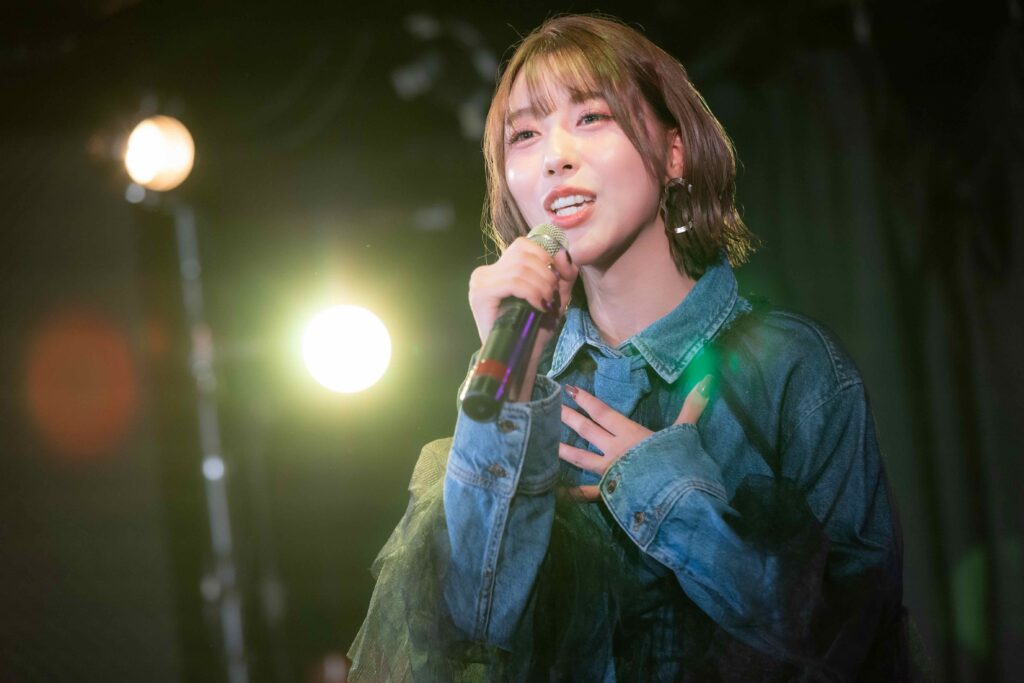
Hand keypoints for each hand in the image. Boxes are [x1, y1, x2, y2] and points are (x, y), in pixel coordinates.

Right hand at [468, 237, 577, 345]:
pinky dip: (532, 293)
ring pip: (520, 268)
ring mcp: (480, 281)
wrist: (519, 357)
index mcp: (500, 268)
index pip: (524, 245)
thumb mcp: (556, 295)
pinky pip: (513, 283)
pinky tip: (538, 306)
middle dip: (546, 273)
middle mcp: (486, 271)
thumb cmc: (535, 328)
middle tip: (552, 296)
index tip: (556, 281)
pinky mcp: (481, 294)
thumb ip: (564, 273)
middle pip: (523, 254)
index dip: (545, 258)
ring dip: (541, 285)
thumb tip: (562, 252)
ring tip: (546, 303)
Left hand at [558, 375, 712, 501]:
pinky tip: (557, 492)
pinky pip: (587, 494)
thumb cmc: (681, 464)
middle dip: (567, 417)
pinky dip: (572, 494)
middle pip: (586, 430)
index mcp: (630, 434)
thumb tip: (708, 379)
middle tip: (548, 406)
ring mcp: (609, 473)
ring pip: (579, 458)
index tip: (568, 389)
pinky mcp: (609, 494)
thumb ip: (693, 406)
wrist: (678, 499)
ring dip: (561, 449)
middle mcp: (614, 450)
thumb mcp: (686, 433)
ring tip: (544, 441)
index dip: (586, 400)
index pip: (603, 412)